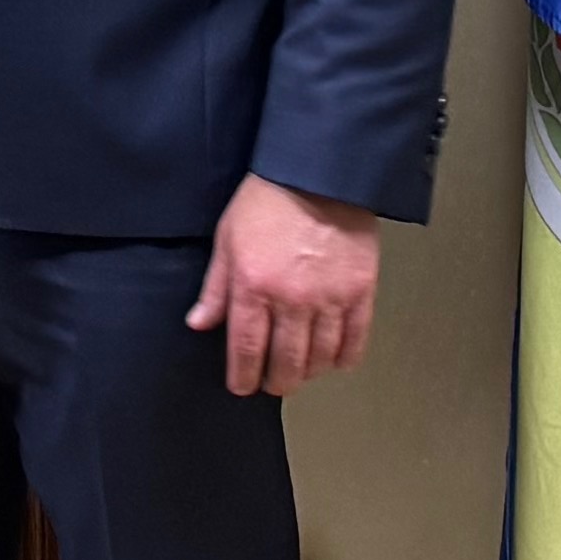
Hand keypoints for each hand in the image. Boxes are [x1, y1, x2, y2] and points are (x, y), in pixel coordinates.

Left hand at [187, 176, 380, 396]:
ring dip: (309, 372)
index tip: (242, 386)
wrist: (318, 173)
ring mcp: (330, 298)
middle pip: (286, 363)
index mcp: (253, 286)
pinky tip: (335, 361)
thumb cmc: (268, 201)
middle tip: (273, 383)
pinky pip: (355, 340)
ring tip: (301, 371)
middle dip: (277, 382)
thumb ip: (215, 288)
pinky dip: (345, 358)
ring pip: (320, 358)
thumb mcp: (227, 239)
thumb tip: (199, 324)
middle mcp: (292, 299)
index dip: (243, 377)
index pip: (246, 350)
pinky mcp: (361, 291)